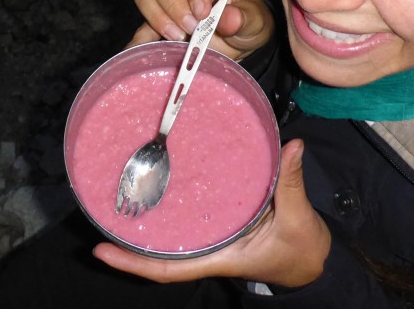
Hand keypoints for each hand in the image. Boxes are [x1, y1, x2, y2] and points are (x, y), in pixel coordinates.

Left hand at [93, 139, 329, 287]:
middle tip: (98, 206)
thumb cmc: (303, 250)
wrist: (315, 262)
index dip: (132, 262)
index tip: (99, 250)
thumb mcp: (299, 220)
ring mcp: (212, 236)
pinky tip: (159, 178)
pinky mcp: (221, 222)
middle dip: (127, 236)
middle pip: (157, 250)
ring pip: (169, 232)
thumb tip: (291, 145)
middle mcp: (207, 248)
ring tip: (117, 187)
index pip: (167, 269)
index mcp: (218, 257)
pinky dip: (171, 201)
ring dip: (145, 217)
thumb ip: (291, 183)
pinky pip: (189, 214)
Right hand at [127, 0, 274, 60]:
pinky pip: (140, 24)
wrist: (238, 41)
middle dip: (172, 4)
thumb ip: (245, 18)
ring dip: (156, 17)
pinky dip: (142, 39)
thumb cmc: (248, 20)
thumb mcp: (256, 21)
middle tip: (190, 28)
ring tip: (177, 37)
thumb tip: (228, 19)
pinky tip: (148, 51)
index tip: (203, 13)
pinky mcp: (156, 19)